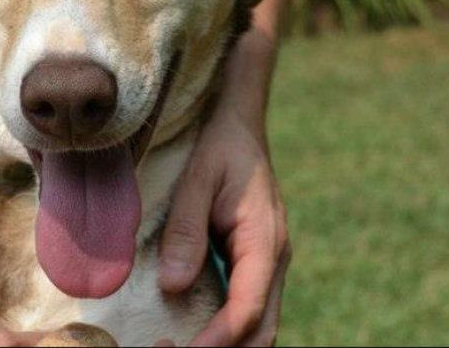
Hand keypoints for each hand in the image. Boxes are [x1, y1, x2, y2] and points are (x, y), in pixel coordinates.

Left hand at [159, 27, 291, 346]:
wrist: (240, 123)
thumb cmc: (219, 146)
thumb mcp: (198, 180)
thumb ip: (186, 231)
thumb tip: (174, 285)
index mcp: (266, 240)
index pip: (249, 307)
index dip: (217, 338)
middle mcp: (274, 258)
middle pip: (262, 329)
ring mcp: (268, 263)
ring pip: (260, 324)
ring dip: (226, 344)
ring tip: (177, 346)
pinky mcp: (254, 262)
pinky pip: (248, 306)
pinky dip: (226, 329)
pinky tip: (193, 330)